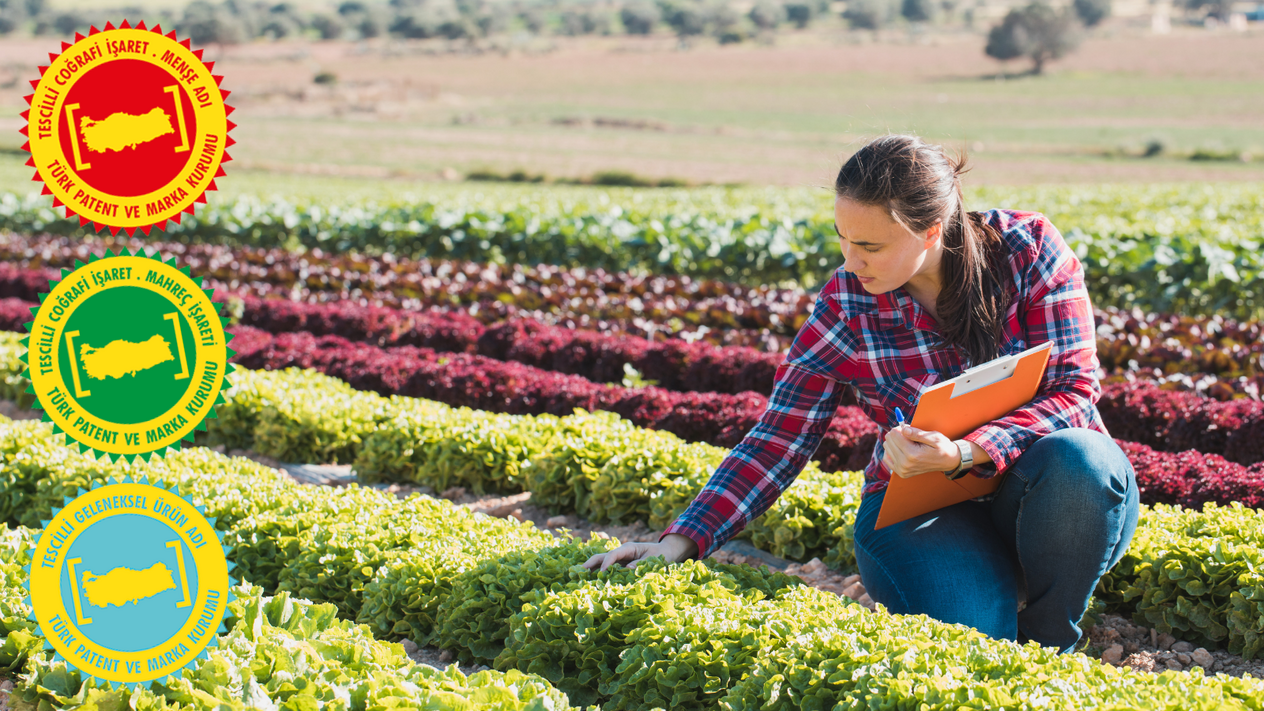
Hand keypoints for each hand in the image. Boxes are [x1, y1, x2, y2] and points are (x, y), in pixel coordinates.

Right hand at [581, 533, 697, 571]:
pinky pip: (607, 570)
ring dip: (591, 570)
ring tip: (579, 579)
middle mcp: (620, 553)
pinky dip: (598, 575)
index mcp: (628, 548)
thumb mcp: (653, 560)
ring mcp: (619, 560)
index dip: (606, 563)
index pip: (613, 554)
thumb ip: (640, 564)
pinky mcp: (620, 566)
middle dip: (590, 564)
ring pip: (601, 563)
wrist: (665, 553)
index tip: (601, 573)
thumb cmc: (660, 555)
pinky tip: (590, 583)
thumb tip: (627, 569)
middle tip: (578, 573)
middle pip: (601, 556)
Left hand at [882, 425, 958, 478]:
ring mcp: (902, 470)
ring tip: (908, 443)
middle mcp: (905, 464)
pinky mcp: (901, 473)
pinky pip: (886, 458)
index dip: (901, 428)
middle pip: (889, 440)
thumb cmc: (941, 447)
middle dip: (898, 434)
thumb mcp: (934, 437)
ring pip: (887, 447)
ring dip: (895, 442)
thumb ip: (917, 433)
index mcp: (913, 454)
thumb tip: (903, 430)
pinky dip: (892, 451)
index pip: (895, 434)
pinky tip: (901, 449)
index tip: (908, 428)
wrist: (947, 462)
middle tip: (909, 434)